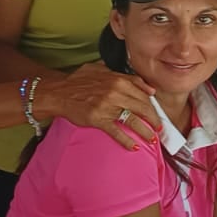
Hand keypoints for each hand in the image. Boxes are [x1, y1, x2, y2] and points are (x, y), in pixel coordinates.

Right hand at [43, 63, 160, 148]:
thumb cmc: (78, 81)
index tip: (157, 112)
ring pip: (133, 120)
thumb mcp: (101, 69)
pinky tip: (133, 147)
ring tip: (151, 139)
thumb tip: (146, 86)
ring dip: (145, 131)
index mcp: (118, 80)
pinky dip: (126, 141)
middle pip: (142, 107)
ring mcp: (107, 107)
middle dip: (153, 119)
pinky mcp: (98, 120)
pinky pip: (116, 132)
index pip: (143, 93)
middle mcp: (116, 92)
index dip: (152, 104)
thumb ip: (124, 76)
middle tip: (158, 127)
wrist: (58, 93)